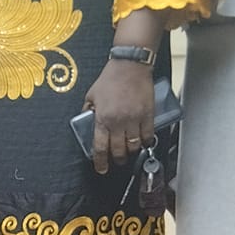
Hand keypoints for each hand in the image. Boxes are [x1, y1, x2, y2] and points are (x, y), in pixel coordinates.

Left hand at [81, 58, 154, 174]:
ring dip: (130, 152)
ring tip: (129, 152)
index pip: (100, 148)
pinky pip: (148, 135)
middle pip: (118, 151)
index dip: (100, 162)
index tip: (101, 169)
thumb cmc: (110, 78)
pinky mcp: (148, 114)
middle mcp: (118, 122)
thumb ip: (88, 110)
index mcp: (102, 119)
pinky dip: (146, 142)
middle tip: (116, 161)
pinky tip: (143, 143)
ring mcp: (134, 119)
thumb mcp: (91, 95)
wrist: (130, 66)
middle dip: (117, 160)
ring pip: (133, 146)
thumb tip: (86, 120)